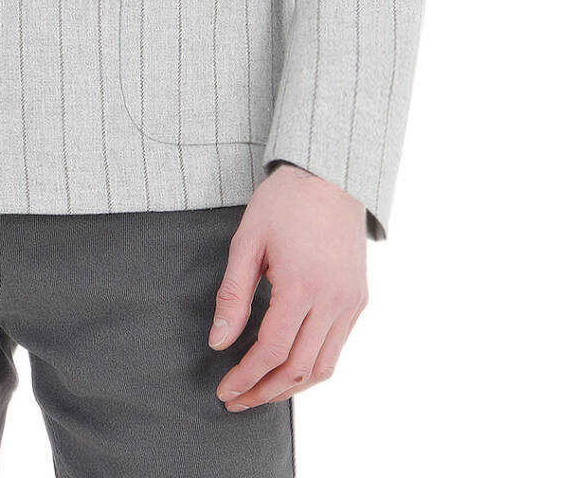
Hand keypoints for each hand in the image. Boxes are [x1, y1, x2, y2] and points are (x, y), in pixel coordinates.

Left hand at [208, 164, 367, 408]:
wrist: (330, 175)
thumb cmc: (284, 202)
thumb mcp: (248, 240)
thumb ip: (233, 294)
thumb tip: (218, 340)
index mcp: (301, 284)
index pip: (272, 350)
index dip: (246, 377)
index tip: (224, 390)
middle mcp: (332, 300)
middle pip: (298, 369)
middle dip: (264, 392)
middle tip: (235, 400)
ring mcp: (350, 303)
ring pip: (322, 368)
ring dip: (290, 388)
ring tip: (260, 392)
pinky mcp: (358, 300)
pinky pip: (336, 349)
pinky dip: (311, 367)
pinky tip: (287, 367)